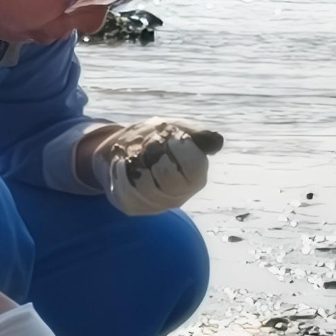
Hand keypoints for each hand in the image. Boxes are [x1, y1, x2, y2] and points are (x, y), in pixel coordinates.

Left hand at [86, 118, 221, 215]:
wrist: (127, 148)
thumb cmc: (159, 138)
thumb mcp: (179, 128)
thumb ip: (198, 134)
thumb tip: (216, 142)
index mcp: (197, 177)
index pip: (194, 165)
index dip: (178, 146)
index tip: (169, 136)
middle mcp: (179, 195)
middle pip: (167, 175)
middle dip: (154, 152)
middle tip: (149, 143)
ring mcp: (156, 204)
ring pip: (143, 184)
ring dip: (135, 160)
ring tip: (135, 152)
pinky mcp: (133, 207)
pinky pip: (124, 191)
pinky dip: (120, 170)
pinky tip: (121, 162)